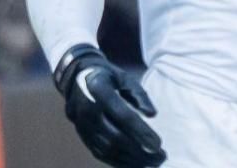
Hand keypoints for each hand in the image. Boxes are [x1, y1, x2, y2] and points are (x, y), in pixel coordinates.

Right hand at [53, 46, 164, 167]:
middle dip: (140, 151)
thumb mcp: (125, 78)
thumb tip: (152, 114)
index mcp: (98, 90)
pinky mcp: (83, 136)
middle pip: (116, 138)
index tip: (159, 144)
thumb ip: (140, 95)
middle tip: (161, 156)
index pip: (123, 116)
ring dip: (132, 159)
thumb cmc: (107, 78)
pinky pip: (101, 154)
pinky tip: (136, 162)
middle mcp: (87, 109)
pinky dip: (120, 161)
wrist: (76, 79)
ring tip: (153, 161)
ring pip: (109, 150)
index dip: (141, 132)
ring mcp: (82, 125)